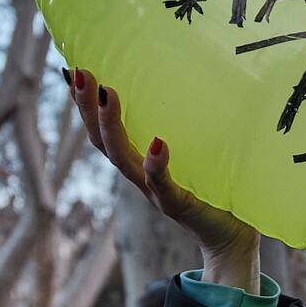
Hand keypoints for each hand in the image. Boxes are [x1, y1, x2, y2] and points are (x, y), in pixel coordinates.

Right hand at [66, 67, 260, 289]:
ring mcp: (157, 192)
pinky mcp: (180, 205)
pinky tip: (157, 143)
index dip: (87, 105)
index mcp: (141, 162)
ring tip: (108, 95)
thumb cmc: (216, 189)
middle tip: (78, 73)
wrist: (232, 237)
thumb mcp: (197, 150)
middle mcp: (141, 176)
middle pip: (103, 142)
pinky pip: (163, 185)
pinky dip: (156, 165)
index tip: (73, 69)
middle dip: (87, 109)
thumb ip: (188, 124)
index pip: (105, 131)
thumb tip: (197, 76)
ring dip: (111, 128)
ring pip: (123, 160)